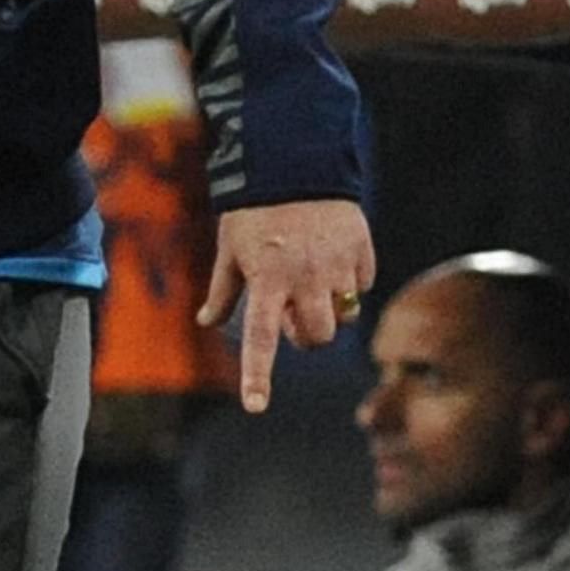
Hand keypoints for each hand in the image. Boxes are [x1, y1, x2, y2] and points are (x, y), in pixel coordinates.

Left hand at [199, 198, 375, 414]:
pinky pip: (362, 287)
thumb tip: (207, 322)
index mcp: (266, 279)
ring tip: (314, 281)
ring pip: (343, 317)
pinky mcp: (361, 253)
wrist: (296, 164)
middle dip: (307, 335)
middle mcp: (304, 278)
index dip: (257, 374)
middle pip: (316, 337)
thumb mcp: (229, 247)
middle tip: (294, 314)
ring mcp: (337, 267)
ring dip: (329, 310)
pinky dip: (350, 282)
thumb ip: (223, 290)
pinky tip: (333, 257)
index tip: (255, 406)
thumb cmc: (254, 210)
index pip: (260, 338)